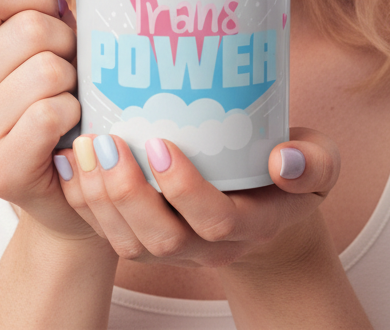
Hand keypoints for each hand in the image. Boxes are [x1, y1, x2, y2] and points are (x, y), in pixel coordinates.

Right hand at [0, 0, 92, 240]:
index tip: (56, 14)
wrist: (73, 174)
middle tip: (71, 66)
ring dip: (76, 82)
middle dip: (68, 42)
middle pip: (27, 29)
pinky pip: (51, 113)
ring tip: (70, 97)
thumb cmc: (59, 91)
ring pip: (46, 70)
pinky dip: (75, 114)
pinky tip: (70, 127)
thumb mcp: (47, 28)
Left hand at [54, 127, 339, 267]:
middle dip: (127, 194)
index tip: (162, 143)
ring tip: (83, 147)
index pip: (213, 221)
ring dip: (98, 198)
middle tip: (106, 142)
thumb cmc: (289, 178)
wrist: (267, 213)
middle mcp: (206, 246)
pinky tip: (70, 163)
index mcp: (249, 225)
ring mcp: (173, 247)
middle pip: (159, 238)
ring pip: (127, 242)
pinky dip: (83, 202)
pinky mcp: (146, 237)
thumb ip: (313, 162)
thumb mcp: (319, 165)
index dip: (185, 189)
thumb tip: (284, 158)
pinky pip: (108, 233)